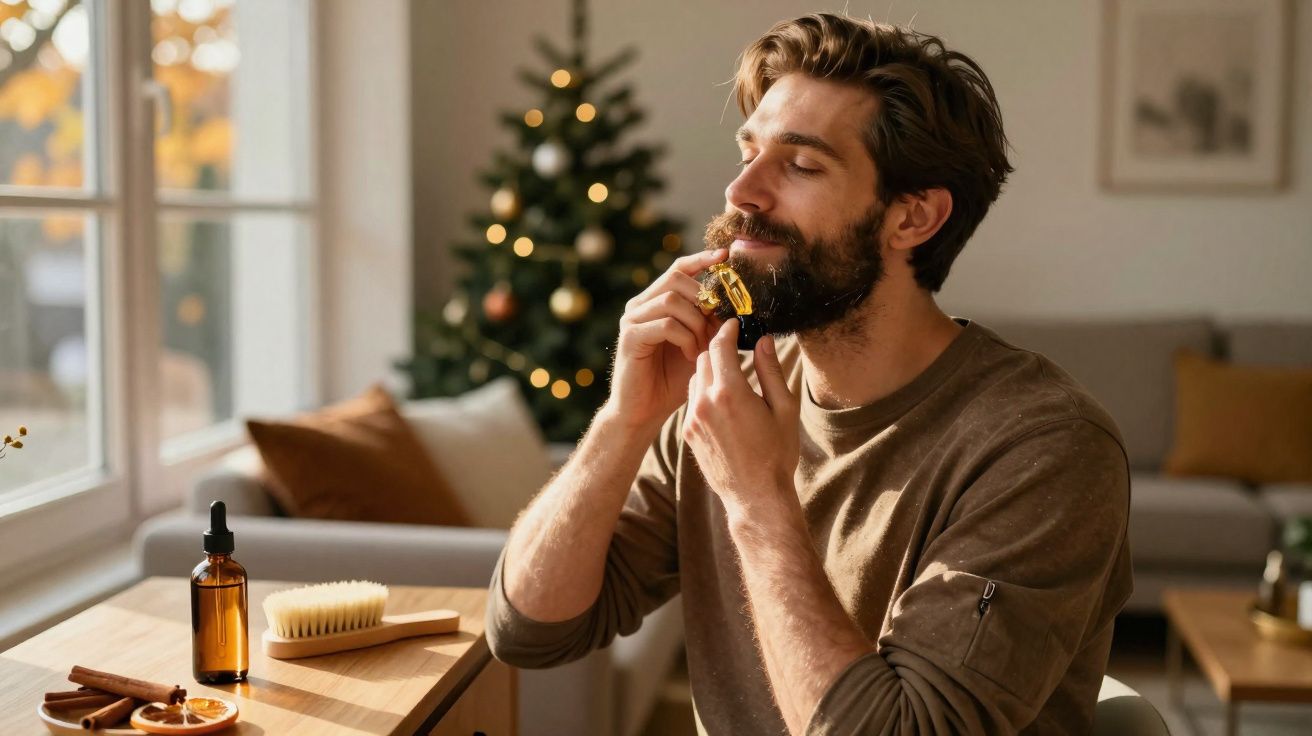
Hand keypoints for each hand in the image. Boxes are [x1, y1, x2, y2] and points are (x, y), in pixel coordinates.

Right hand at [605, 248, 727, 433]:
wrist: (644, 411)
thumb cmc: (672, 380)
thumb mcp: (698, 345)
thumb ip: (710, 324)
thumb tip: (735, 307)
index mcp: (655, 302)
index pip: (678, 268)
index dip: (702, 259)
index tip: (726, 256)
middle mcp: (640, 305)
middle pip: (676, 279)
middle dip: (704, 300)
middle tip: (716, 327)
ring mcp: (632, 320)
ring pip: (673, 300)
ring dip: (697, 323)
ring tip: (704, 347)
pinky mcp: (630, 337)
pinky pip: (666, 324)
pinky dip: (686, 338)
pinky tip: (692, 356)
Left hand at [682, 319, 800, 511]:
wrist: (756, 497)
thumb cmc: (777, 453)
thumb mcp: (783, 409)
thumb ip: (770, 371)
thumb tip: (763, 340)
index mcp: (731, 392)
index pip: (719, 345)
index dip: (727, 330)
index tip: (735, 324)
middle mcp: (706, 402)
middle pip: (704, 358)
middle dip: (717, 347)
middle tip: (732, 343)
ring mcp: (693, 419)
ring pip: (695, 378)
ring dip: (710, 369)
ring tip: (729, 372)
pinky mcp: (688, 433)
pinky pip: (692, 400)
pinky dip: (704, 391)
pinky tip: (722, 399)